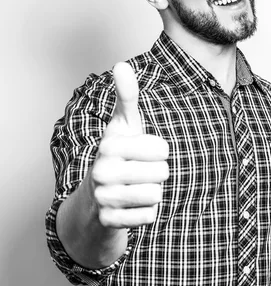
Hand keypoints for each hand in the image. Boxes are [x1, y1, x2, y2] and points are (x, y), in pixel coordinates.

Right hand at [91, 62, 168, 227]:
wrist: (94, 200)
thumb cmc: (117, 156)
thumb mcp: (123, 126)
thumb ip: (127, 96)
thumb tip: (121, 63)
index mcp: (109, 145)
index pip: (162, 150)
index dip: (158, 152)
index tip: (141, 153)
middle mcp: (102, 171)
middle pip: (162, 173)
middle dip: (156, 174)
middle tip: (137, 174)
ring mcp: (104, 198)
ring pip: (156, 195)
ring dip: (151, 193)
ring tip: (134, 188)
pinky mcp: (110, 222)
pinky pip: (150, 216)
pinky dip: (145, 213)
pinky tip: (129, 207)